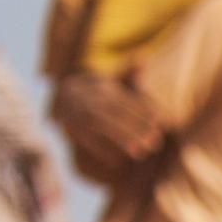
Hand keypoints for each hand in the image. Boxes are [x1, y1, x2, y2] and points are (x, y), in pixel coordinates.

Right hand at [48, 74, 165, 184]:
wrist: (60, 98)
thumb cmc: (98, 95)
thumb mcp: (112, 84)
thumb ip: (129, 78)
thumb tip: (143, 60)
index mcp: (101, 88)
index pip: (124, 99)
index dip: (142, 109)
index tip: (160, 120)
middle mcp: (88, 98)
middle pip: (114, 112)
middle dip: (135, 127)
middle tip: (155, 141)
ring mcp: (76, 112)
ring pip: (100, 125)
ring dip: (121, 139)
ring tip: (141, 152)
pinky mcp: (69, 127)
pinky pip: (84, 138)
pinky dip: (100, 150)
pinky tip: (117, 161)